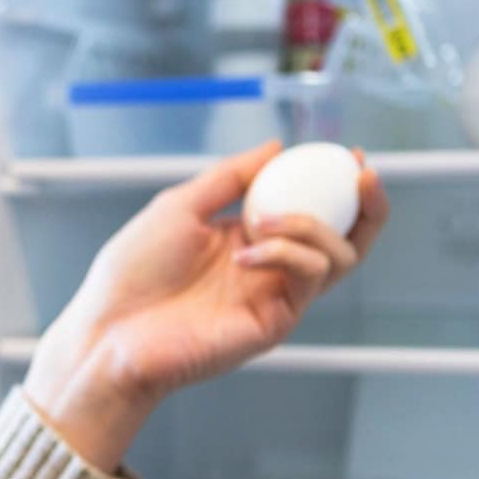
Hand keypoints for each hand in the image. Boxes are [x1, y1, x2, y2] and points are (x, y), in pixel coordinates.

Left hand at [25, 141, 388, 471]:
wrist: (110, 331)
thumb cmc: (133, 272)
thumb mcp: (181, 205)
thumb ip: (230, 177)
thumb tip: (276, 146)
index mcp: (249, 236)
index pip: (312, 208)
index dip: (337, 182)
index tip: (349, 153)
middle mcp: (271, 266)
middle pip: (347, 237)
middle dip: (368, 204)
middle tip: (363, 174)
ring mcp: (276, 295)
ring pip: (340, 256)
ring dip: (310, 224)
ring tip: (262, 220)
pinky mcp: (277, 321)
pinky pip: (311, 276)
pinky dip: (287, 252)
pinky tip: (245, 254)